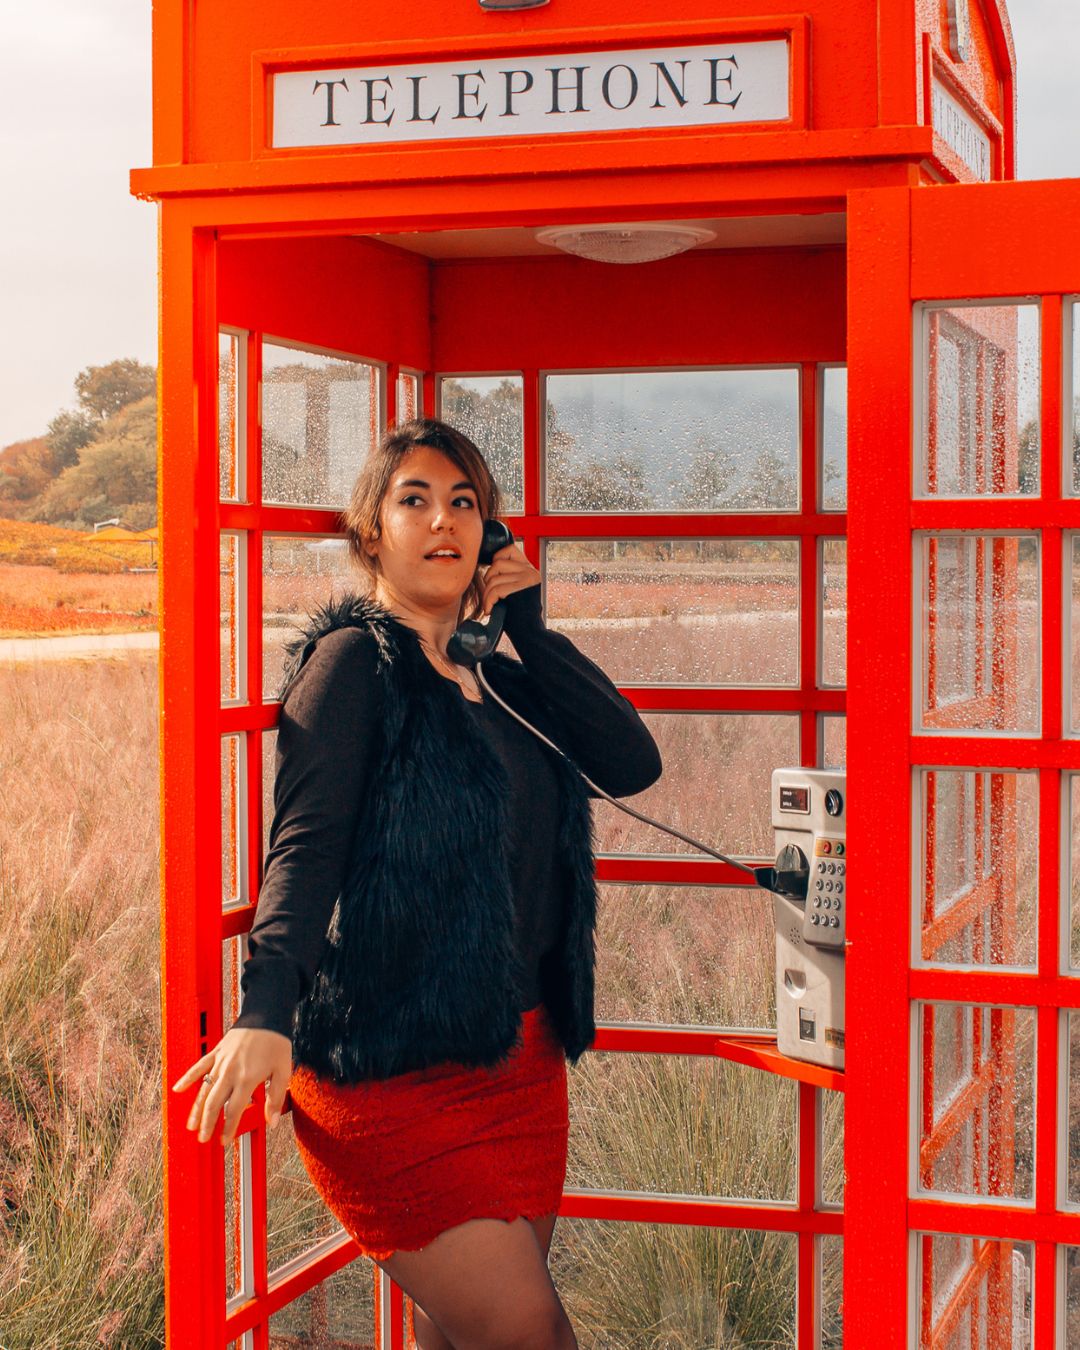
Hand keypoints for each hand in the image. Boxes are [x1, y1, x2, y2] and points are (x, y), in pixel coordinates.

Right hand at [171, 1026, 293, 1146]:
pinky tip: (178, 1089)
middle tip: (203, 1138)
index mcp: (247, 1078)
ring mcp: (221, 1061)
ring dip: (196, 1109)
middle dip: (208, 1123)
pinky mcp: (216, 1051)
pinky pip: (199, 1066)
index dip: (228, 1128)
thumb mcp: (283, 1071)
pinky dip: (188, 1078)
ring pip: (204, 1089)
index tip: (224, 1141)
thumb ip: (276, 1098)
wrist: (267, 1014)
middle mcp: (231, 1071)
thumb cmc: (276, 1041)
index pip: (234, 1110)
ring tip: (191, 1125)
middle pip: (214, 1103)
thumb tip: (272, 1121)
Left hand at [481, 543, 540, 616]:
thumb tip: (490, 566)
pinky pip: (495, 590)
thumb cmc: (518, 615)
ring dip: (486, 595)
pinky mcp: (522, 588)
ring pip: (494, 578)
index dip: (495, 560)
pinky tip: (490, 611)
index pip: (509, 550)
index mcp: (530, 570)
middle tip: (489, 596)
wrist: (529, 634)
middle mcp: (531, 571)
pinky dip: (488, 602)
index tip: (492, 578)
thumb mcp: (515, 590)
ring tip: (490, 606)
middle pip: (497, 563)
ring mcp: (527, 579)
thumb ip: (508, 576)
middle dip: (488, 581)